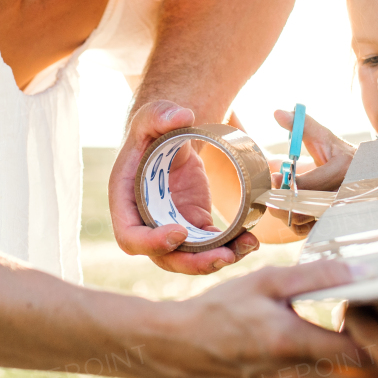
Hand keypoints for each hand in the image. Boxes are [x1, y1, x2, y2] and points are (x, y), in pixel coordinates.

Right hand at [109, 101, 258, 274]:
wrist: (171, 139)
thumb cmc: (154, 130)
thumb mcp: (152, 117)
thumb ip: (160, 114)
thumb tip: (181, 115)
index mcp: (127, 201)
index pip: (130, 235)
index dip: (151, 242)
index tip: (179, 233)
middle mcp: (146, 223)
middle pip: (163, 257)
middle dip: (193, 263)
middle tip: (223, 256)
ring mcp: (171, 227)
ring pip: (189, 258)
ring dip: (217, 259)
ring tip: (247, 246)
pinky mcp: (194, 226)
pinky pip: (209, 246)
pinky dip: (229, 247)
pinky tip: (250, 239)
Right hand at [150, 260, 377, 377]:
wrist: (178, 349)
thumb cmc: (218, 309)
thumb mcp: (266, 280)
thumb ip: (318, 275)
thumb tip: (365, 270)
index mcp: (293, 345)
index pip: (367, 353)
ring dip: (376, 360)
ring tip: (373, 324)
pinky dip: (351, 366)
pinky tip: (341, 335)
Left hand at [264, 109, 356, 238]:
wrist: (368, 174)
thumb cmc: (340, 153)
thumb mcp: (325, 138)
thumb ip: (302, 125)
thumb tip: (277, 112)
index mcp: (343, 166)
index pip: (310, 183)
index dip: (289, 183)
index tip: (276, 177)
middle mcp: (347, 190)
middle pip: (308, 206)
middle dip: (285, 203)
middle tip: (271, 198)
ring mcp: (345, 208)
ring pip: (311, 221)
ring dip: (290, 216)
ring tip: (280, 206)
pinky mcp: (339, 221)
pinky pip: (315, 230)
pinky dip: (300, 225)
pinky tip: (293, 214)